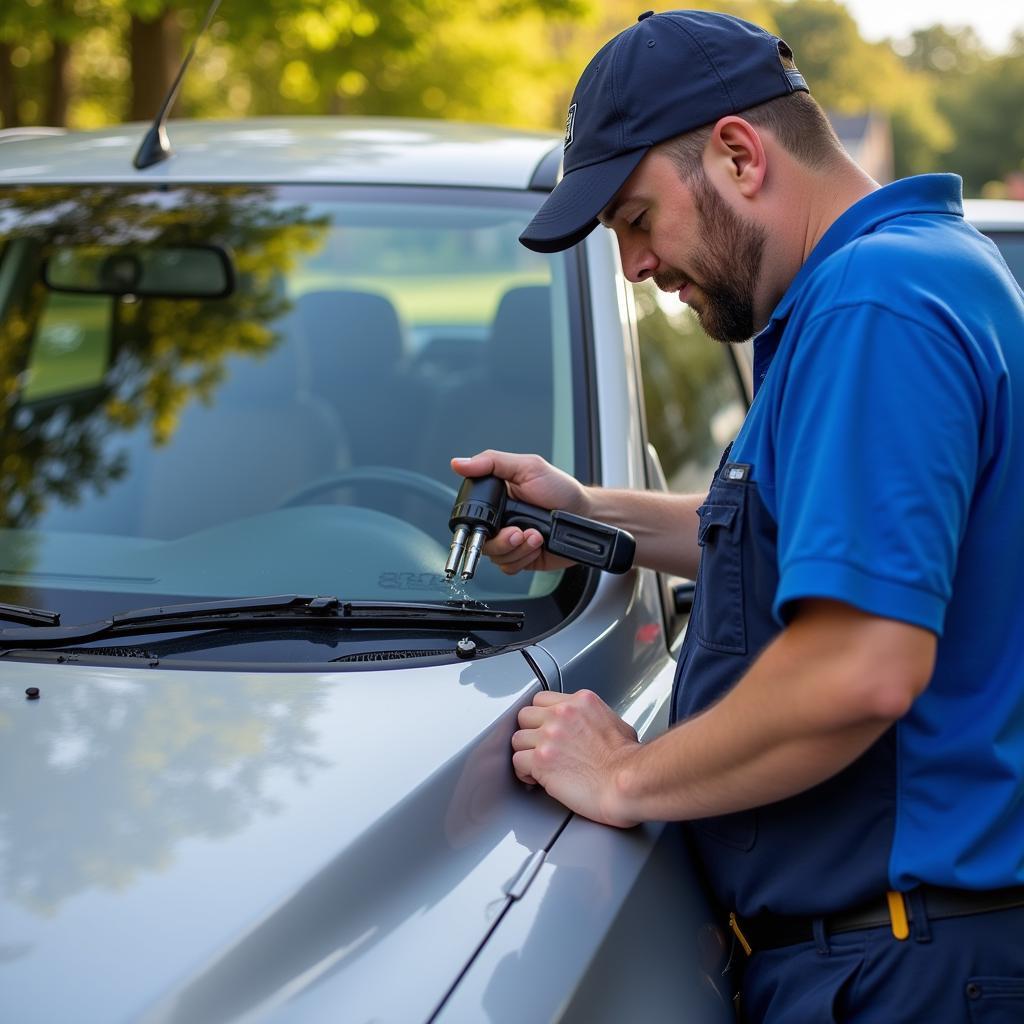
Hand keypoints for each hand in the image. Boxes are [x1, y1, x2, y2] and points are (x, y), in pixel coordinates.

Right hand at [450, 450, 589, 573]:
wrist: (587, 516)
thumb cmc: (562, 490)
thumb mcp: (528, 467)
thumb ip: (493, 462)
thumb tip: (460, 463)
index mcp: (497, 498)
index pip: (472, 514)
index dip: (476, 522)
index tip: (487, 523)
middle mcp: (501, 520)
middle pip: (480, 540)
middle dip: (501, 540)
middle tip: (517, 532)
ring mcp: (510, 540)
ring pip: (495, 556)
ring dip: (516, 548)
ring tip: (535, 535)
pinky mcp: (521, 557)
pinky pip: (509, 566)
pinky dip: (523, 557)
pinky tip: (538, 544)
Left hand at [511, 689, 640, 827]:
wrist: (627, 783)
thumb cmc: (628, 762)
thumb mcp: (617, 724)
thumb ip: (594, 718)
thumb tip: (589, 727)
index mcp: (580, 702)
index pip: (542, 699)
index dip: (541, 717)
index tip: (543, 729)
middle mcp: (562, 714)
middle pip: (525, 716)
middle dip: (530, 733)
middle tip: (539, 748)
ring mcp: (549, 735)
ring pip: (517, 739)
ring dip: (525, 753)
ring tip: (536, 766)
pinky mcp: (541, 760)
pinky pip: (517, 762)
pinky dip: (524, 773)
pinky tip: (535, 778)